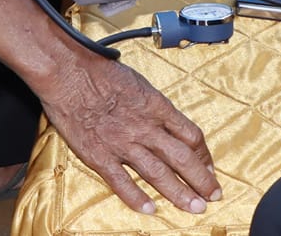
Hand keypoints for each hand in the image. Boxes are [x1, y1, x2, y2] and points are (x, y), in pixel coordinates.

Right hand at [36, 55, 219, 214]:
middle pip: (182, 158)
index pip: (191, 135)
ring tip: (194, 207)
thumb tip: (170, 122)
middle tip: (213, 195)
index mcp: (156, 107)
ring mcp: (122, 143)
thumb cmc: (100, 72)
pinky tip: (149, 209)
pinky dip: (136, 197)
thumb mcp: (139, 83)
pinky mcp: (99, 155)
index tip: (209, 167)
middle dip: (202, 180)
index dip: (204, 155)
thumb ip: (155, 106)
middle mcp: (144, 127)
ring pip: (158, 173)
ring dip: (179, 193)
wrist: (68, 73)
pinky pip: (121, 181)